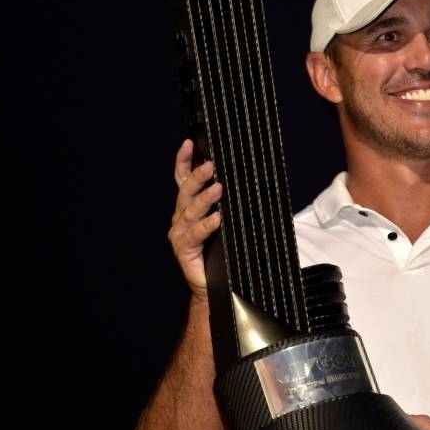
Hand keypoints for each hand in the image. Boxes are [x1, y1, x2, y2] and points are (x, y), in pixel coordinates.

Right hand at [168, 139, 221, 299]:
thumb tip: (249, 180)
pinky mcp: (184, 249)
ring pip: (190, 210)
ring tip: (218, 188)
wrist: (215, 286)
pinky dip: (206, 225)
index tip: (189, 143)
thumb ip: (229, 203)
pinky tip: (217, 219)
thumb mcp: (227, 222)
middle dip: (198, 176)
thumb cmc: (222, 252)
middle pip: (186, 191)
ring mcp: (180, 233)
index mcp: (189, 207)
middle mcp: (181, 217)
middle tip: (211, 165)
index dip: (184, 160)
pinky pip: (195, 234)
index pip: (183, 179)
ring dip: (205, 198)